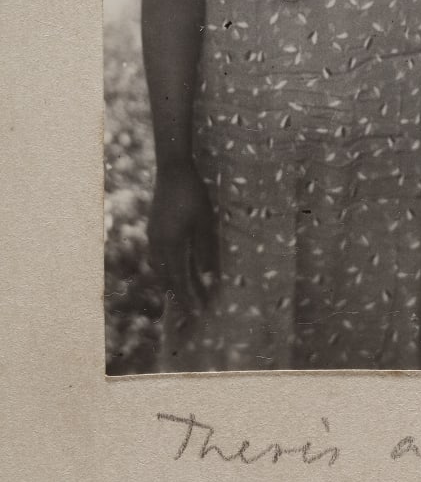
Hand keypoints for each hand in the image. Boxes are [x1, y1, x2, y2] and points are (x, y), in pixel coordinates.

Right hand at [148, 158, 217, 313]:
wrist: (173, 170)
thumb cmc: (193, 194)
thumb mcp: (204, 222)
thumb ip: (204, 250)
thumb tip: (207, 277)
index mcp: (170, 245)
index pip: (180, 280)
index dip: (189, 297)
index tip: (199, 312)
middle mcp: (157, 245)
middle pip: (166, 278)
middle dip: (178, 294)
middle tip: (191, 308)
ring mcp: (153, 236)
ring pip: (159, 268)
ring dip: (170, 282)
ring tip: (181, 293)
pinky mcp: (153, 228)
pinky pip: (156, 256)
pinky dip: (164, 268)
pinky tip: (171, 267)